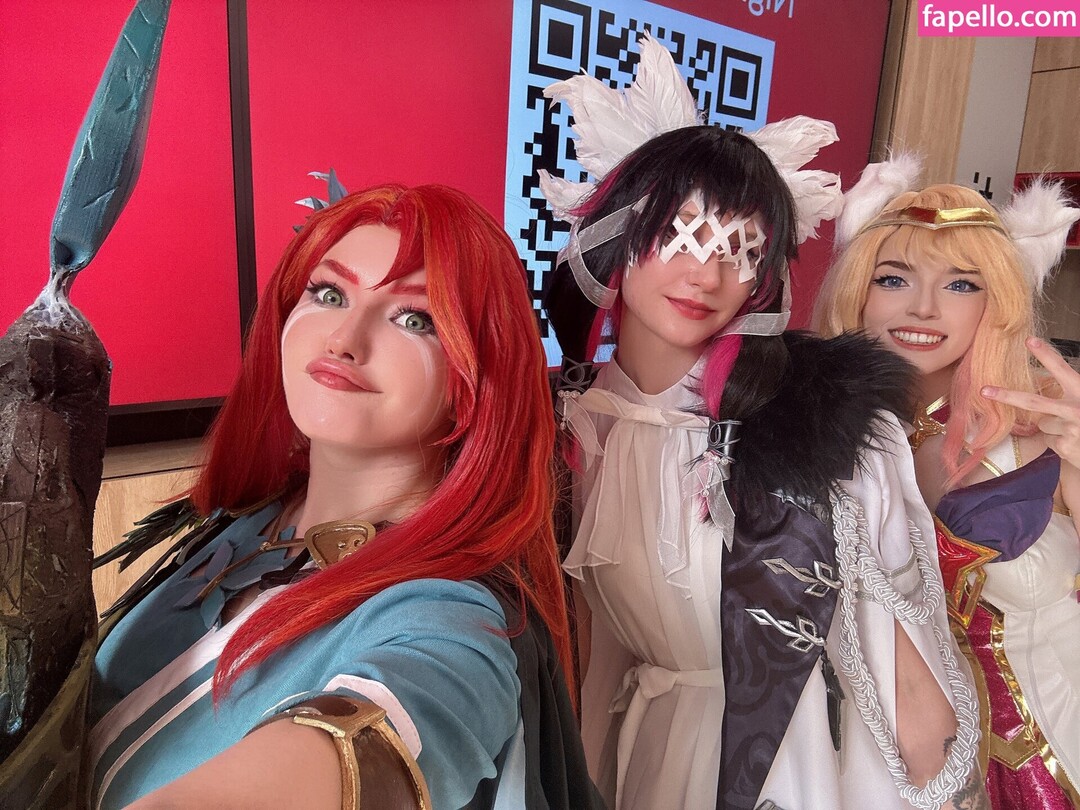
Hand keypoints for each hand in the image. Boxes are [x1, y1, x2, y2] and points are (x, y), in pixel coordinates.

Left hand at [982, 337, 1079, 467]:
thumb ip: (1067, 390)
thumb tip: (1040, 379)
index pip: (1061, 370)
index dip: (1045, 355)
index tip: (1029, 340)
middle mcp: (1076, 409)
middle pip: (1032, 402)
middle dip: (1006, 396)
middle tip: (984, 391)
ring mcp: (1070, 429)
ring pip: (1042, 423)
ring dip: (1052, 426)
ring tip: (1073, 429)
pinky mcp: (1065, 446)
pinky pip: (1048, 439)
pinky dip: (1057, 440)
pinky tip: (1072, 441)